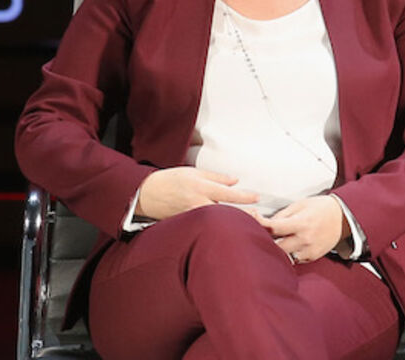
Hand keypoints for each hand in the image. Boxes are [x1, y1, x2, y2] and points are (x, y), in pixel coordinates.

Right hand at [134, 167, 259, 220]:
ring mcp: (192, 217)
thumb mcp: (193, 173)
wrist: (146, 194)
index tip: (257, 198)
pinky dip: (217, 229)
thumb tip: (235, 181)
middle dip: (243, 216)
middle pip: (225, 213)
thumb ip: (216, 177)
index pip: (227, 194)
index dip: (244, 197)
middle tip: (259, 217)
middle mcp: (197, 204)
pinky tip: (226, 231)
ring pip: (217, 222)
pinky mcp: (187, 225)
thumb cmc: (169, 180)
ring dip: (232, 223)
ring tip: (247, 225)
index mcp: (200, 188)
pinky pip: (205, 227)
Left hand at [257, 195, 348, 263]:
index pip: (274, 228)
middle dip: (265, 240)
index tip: (251, 218)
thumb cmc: (320, 208)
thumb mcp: (300, 205)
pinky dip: (288, 254)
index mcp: (301, 223)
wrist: (342, 218)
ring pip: (284, 256)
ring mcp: (309, 250)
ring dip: (276, 250)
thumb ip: (282, 215)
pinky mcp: (312, 257)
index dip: (259, 223)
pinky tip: (286, 246)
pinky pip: (294, 259)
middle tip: (258, 233)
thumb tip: (266, 223)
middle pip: (276, 246)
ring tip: (271, 242)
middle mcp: (305, 239)